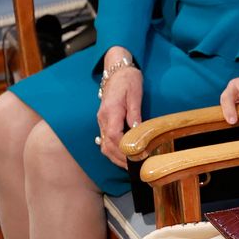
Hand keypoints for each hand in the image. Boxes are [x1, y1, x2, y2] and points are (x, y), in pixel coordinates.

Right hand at [95, 52, 142, 166]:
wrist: (117, 70)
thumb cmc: (128, 80)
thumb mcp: (135, 94)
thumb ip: (135, 113)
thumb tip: (137, 131)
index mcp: (111, 111)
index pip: (114, 135)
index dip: (123, 149)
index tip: (135, 157)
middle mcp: (103, 118)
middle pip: (107, 144)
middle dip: (120, 158)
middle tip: (134, 168)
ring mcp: (101, 120)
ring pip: (104, 145)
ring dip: (115, 158)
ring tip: (128, 167)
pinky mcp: (103, 121)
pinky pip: (104, 140)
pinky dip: (112, 151)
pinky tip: (121, 157)